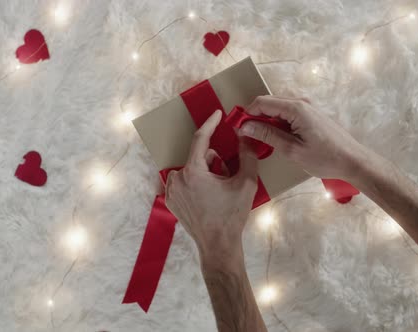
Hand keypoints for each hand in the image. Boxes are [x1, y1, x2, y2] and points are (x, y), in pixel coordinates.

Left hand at [165, 110, 258, 262]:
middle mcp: (177, 179)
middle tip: (226, 177)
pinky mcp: (170, 200)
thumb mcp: (246, 183)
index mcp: (193, 172)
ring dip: (204, 172)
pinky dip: (195, 183)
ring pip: (191, 168)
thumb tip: (245, 135)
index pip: (200, 139)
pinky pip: (184, 181)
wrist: (218, 245)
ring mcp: (171, 191)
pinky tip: (207, 198)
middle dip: (213, 161)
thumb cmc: (232, 216)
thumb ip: (247, 154)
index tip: (217, 113)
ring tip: (217, 191)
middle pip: (198, 157)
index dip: (210, 124)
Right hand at [238, 95, 366, 180]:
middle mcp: (301, 102)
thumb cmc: (325, 158)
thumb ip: (267, 136)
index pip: (261, 102)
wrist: (353, 161)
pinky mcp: (311, 114)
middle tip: (247, 136)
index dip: (246, 114)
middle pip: (268, 103)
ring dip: (266, 121)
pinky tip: (277, 139)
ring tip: (261, 140)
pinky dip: (278, 123)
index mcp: (296, 108)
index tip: (238, 128)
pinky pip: (287, 113)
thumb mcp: (292, 150)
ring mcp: (307, 107)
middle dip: (255, 117)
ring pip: (277, 108)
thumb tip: (245, 127)